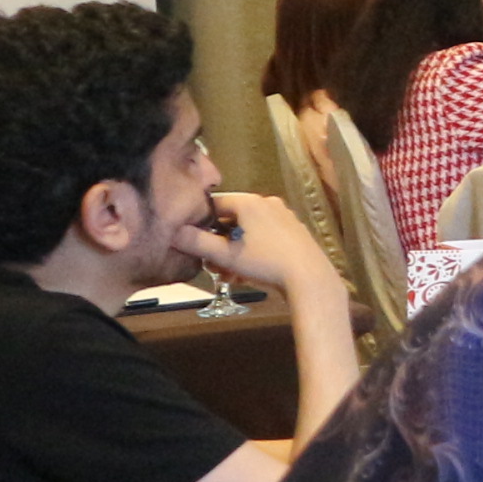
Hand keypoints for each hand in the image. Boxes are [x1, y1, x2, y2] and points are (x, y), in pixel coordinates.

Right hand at [185, 190, 338, 302]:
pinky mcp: (294, 234)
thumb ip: (196, 243)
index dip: (200, 222)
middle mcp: (268, 204)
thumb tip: (173, 232)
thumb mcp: (225, 255)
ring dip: (233, 252)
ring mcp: (284, 218)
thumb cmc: (266, 262)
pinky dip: (251, 253)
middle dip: (218, 243)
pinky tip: (245, 275)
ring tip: (226, 274)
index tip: (193, 241)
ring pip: (248, 232)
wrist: (309, 278)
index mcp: (251, 202)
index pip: (215, 204)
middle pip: (232, 220)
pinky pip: (264, 239)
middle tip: (210, 263)